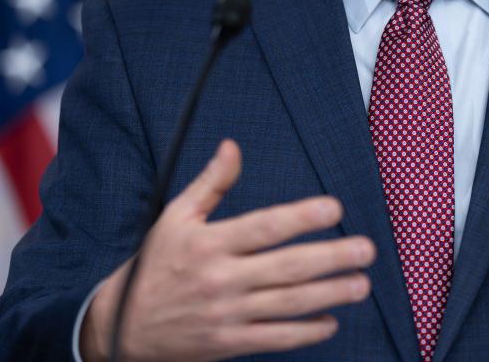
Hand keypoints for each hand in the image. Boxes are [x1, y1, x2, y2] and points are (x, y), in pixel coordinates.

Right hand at [81, 139, 375, 361]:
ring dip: (329, 294)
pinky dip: (305, 332)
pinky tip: (330, 321)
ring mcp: (227, 314)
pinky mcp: (229, 343)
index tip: (334, 208)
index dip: (302, 217)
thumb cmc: (155, 264)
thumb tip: (232, 146)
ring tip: (360, 284)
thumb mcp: (176, 217)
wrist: (122, 325)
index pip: (265, 226)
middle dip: (331, 258)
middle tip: (366, 250)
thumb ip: (211, 183)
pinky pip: (275, 338)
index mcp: (209, 243)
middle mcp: (221, 278)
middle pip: (286, 267)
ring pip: (287, 304)